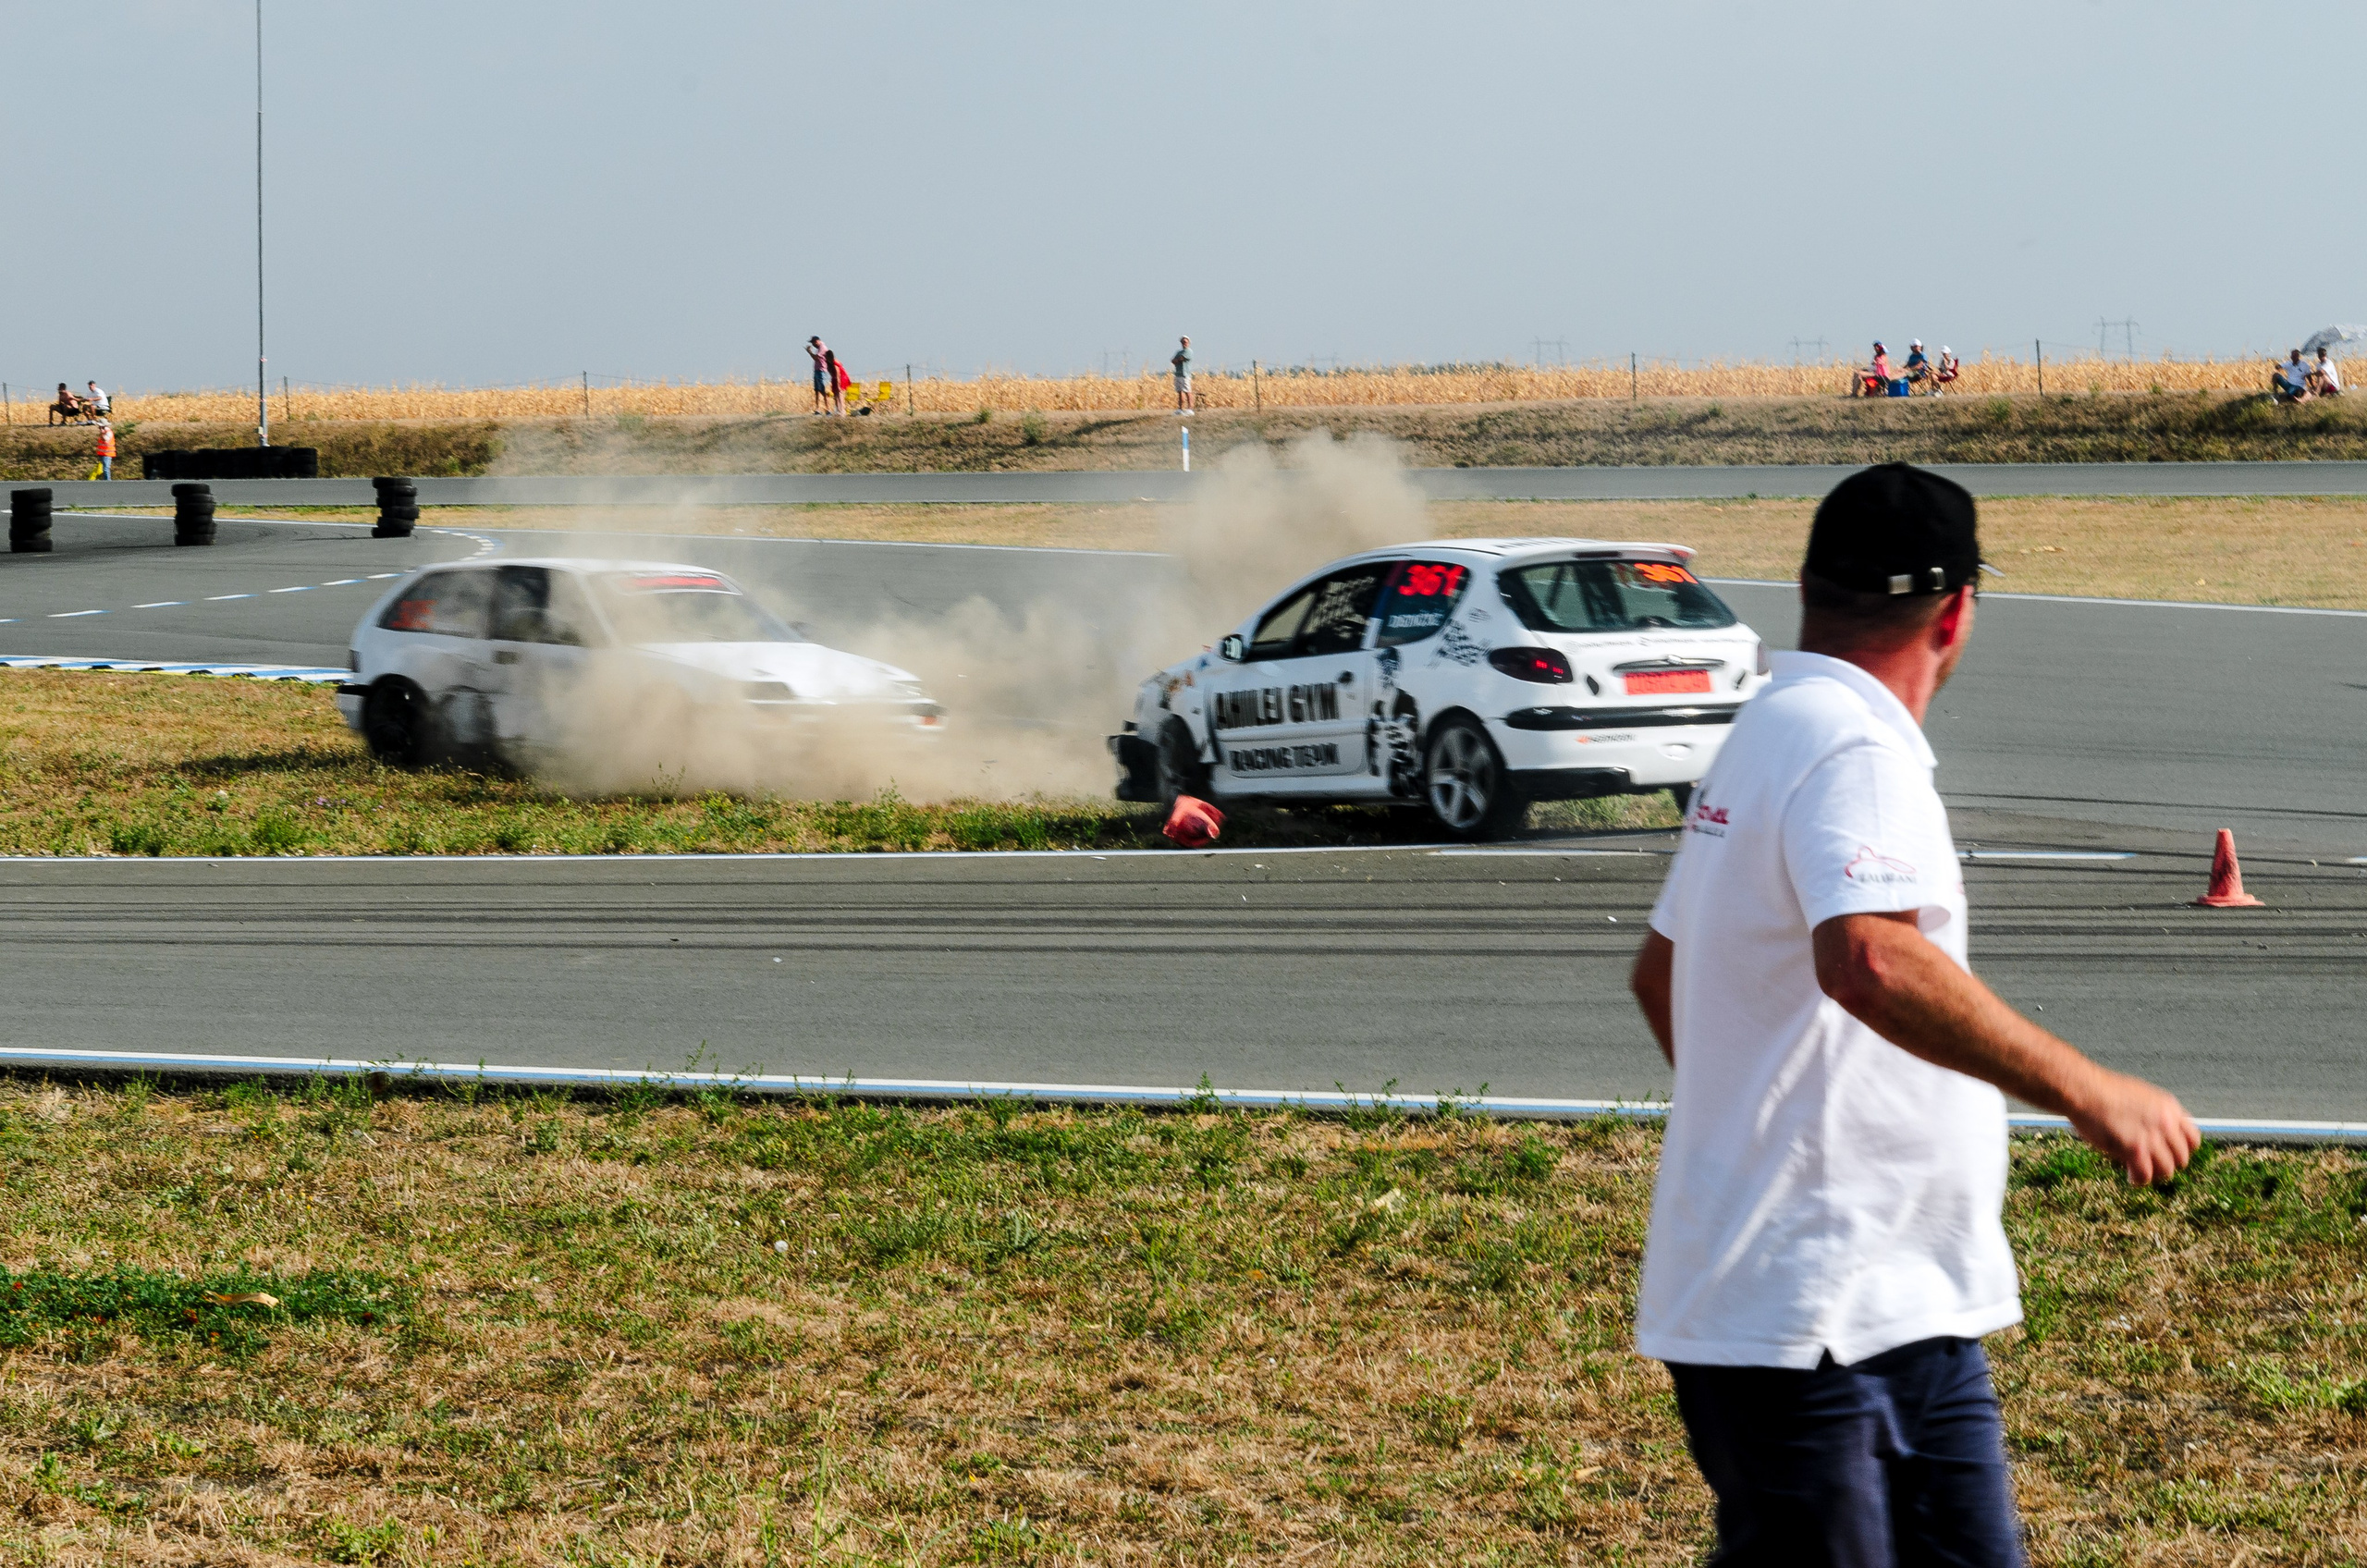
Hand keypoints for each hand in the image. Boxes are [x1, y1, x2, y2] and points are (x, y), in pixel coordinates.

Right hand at [2066, 1068, 2201, 1184]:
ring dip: (2153, 1173)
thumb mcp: (2140, 1095)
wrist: (2083, 1088)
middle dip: (2166, 1163)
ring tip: (2138, 1171)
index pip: (2193, 1139)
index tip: (2168, 1153)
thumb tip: (2157, 1133)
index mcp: (2169, 1107)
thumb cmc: (2102, 1090)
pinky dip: (2138, 1180)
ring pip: (2166, 1170)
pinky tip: (2130, 1176)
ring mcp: (2151, 1136)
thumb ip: (2155, 1114)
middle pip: (2181, 1158)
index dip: (2182, 1150)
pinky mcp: (2134, 1148)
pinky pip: (2145, 1175)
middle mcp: (2166, 1122)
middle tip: (2150, 1164)